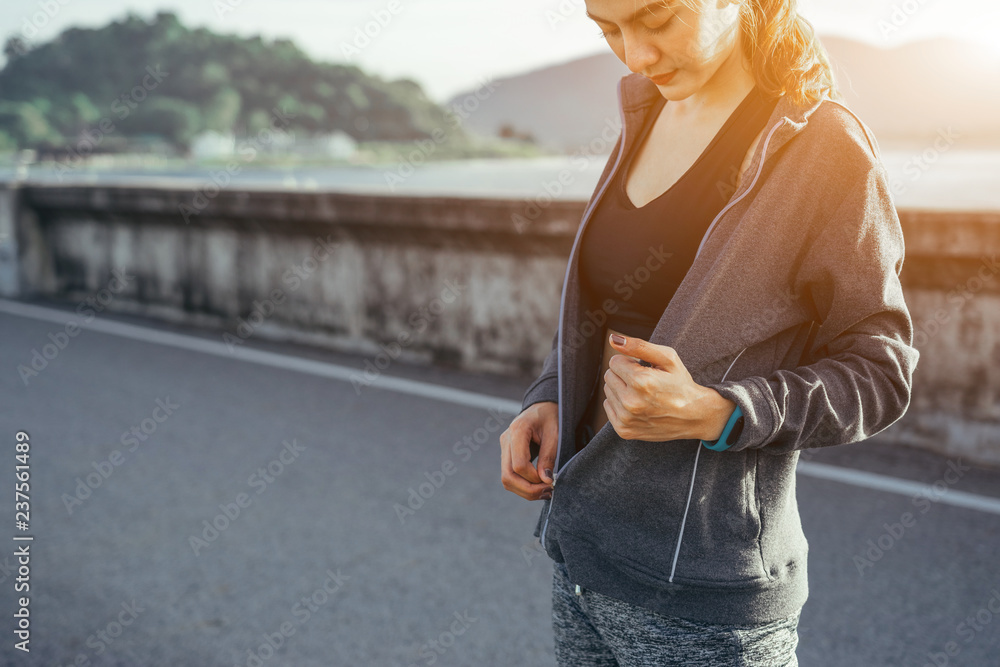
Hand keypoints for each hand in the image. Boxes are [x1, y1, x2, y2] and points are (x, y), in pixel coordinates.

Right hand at [500, 401, 557, 499]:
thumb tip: (546, 480)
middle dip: (528, 490)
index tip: (550, 480)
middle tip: (548, 492)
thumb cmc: (550, 417)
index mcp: (517, 431)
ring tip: (545, 492)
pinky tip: (538, 486)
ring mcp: (504, 448)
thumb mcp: (555, 434)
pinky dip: (523, 486)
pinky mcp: (507, 454)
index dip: (534, 478)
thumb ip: (549, 456)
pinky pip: (510, 476)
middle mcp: (506, 440)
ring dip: (525, 491)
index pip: (519, 465)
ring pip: (506, 479)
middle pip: (508, 476)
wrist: (542, 408)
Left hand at [602, 333, 736, 441]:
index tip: (644, 369)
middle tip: (645, 382)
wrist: (694, 416)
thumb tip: (613, 339)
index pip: (614, 362)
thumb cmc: (681, 384)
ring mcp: (626, 419)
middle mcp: (631, 403)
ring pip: (608, 391)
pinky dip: (619, 404)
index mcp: (641, 382)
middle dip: (624, 375)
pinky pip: (608, 407)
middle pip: (609, 376)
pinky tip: (638, 405)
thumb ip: (638, 346)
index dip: (630, 362)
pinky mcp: (624, 431)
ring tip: (643, 394)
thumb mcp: (667, 358)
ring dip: (621, 389)